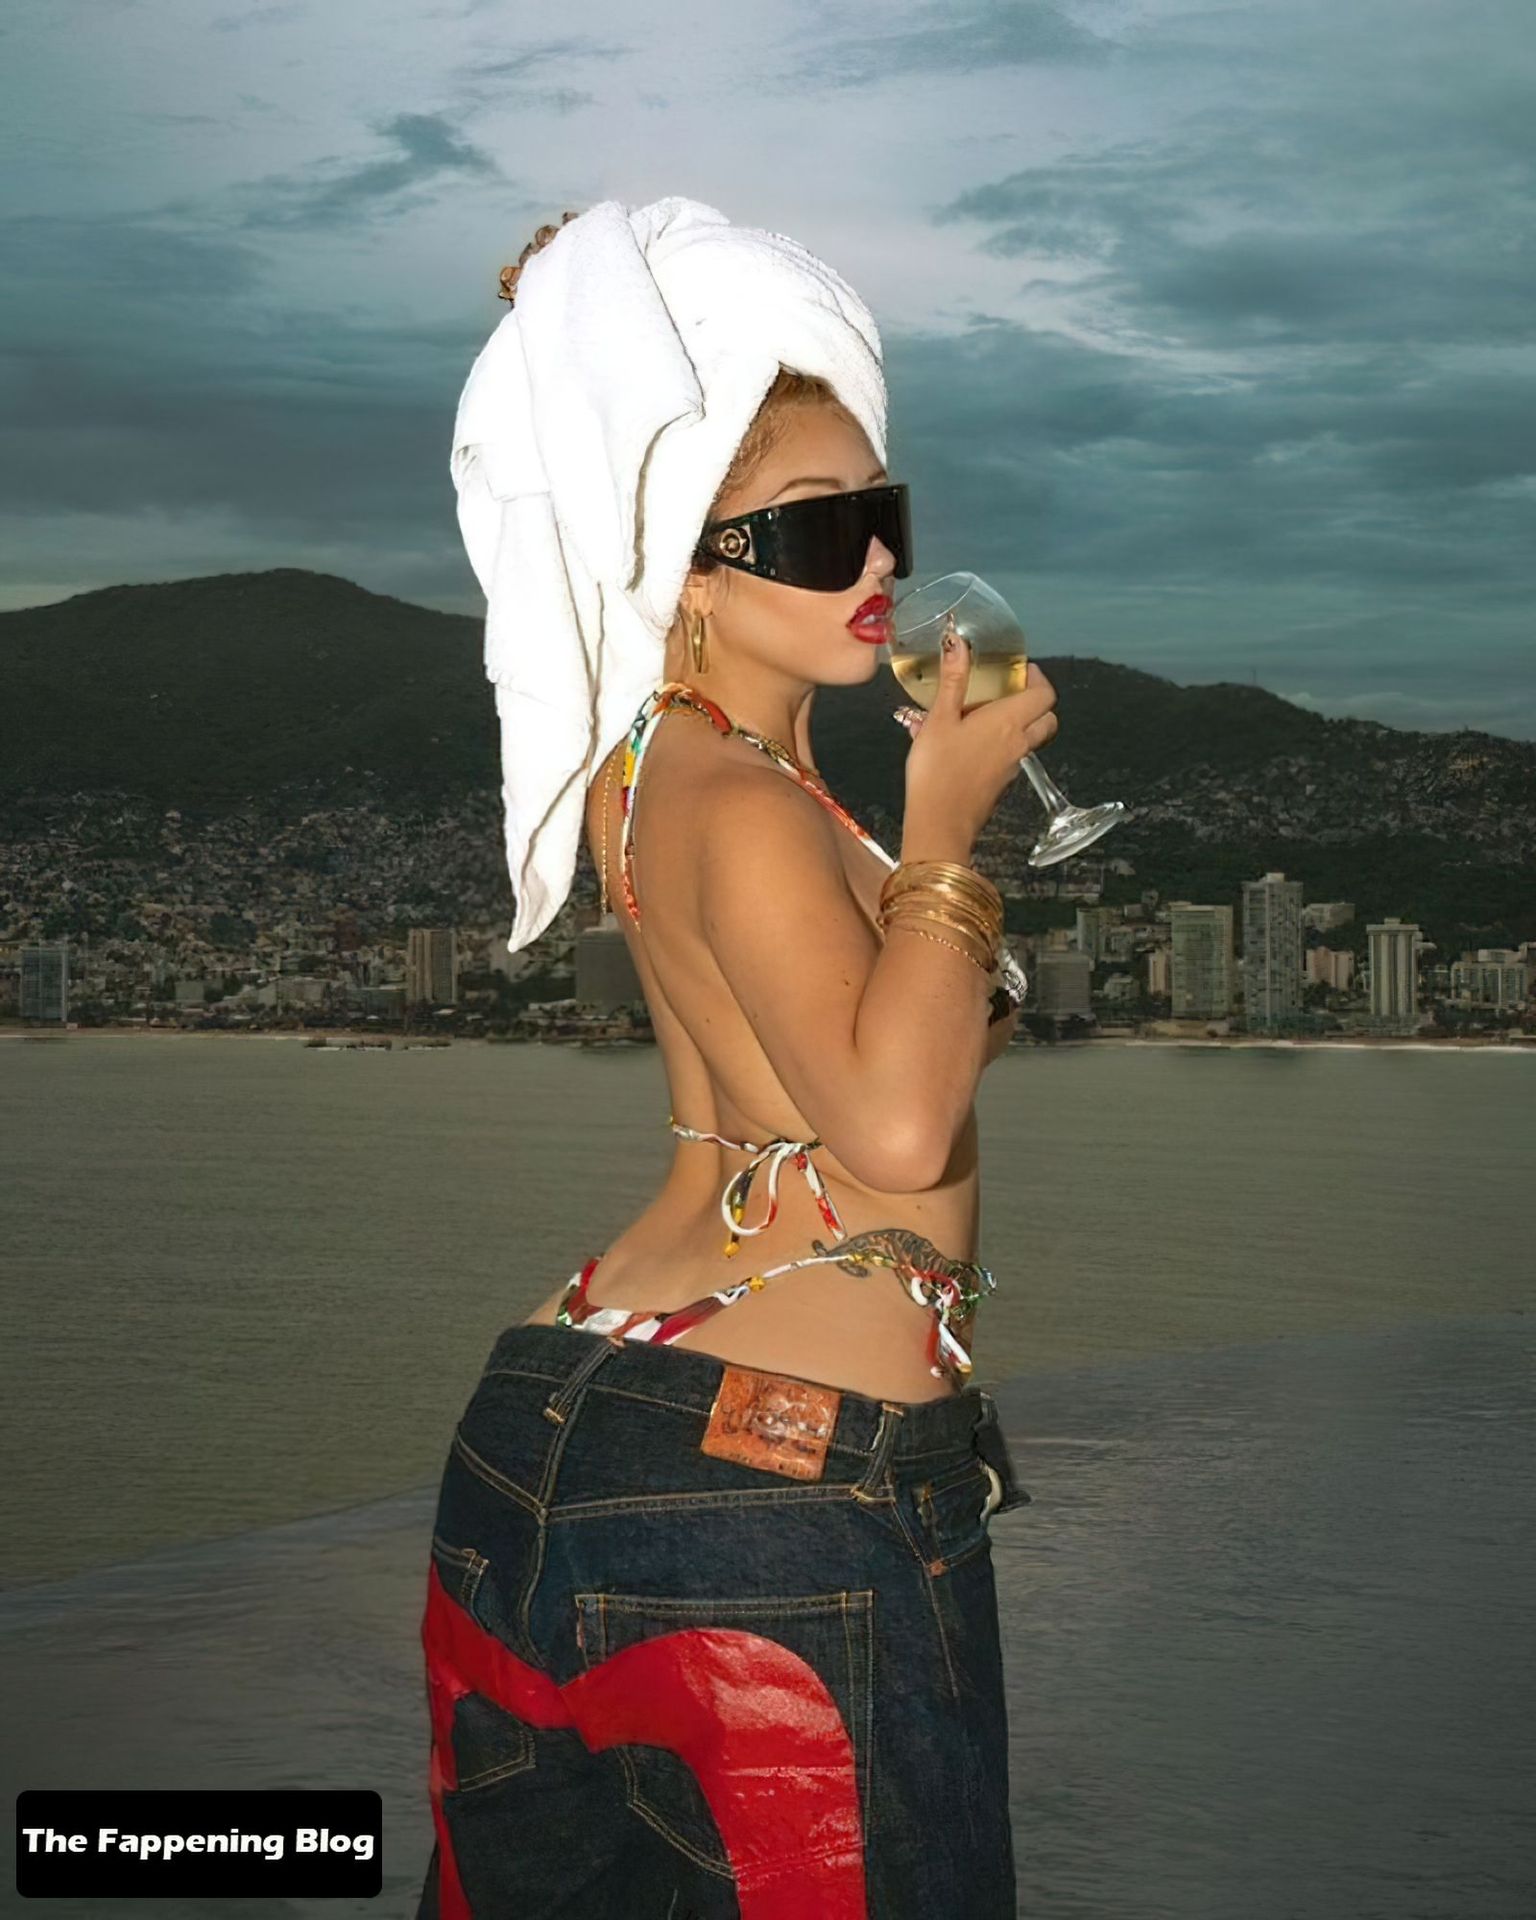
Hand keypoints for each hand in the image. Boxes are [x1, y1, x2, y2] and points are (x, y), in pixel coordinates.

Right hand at [898, 620, 1058, 856]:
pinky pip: (1011, 758)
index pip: (1045, 695)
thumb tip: (958, 642)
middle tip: (1012, 692)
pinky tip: (969, 744)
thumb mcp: (939, 718)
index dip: (1039, 679)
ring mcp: (1012, 767)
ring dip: (1021, 725)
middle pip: (1048, 719)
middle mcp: (1018, 743)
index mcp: (1009, 721)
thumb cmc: (937, 768)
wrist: (939, 823)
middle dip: (1037, 702)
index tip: (1022, 670)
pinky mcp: (1000, 785)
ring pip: (1031, 740)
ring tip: (986, 715)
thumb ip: (952, 680)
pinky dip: (1002, 746)